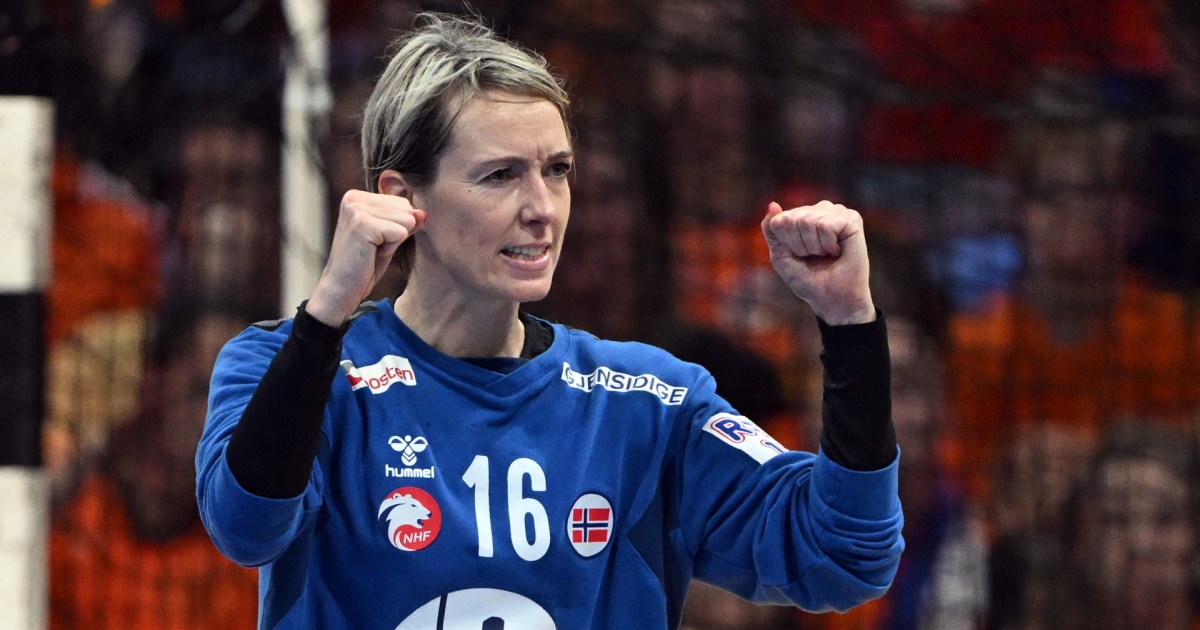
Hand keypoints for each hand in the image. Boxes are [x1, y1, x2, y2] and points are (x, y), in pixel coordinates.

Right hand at [306, 190, 425, 325]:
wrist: (341, 289)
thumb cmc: (364, 266)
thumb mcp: (389, 239)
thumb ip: (405, 222)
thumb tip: (423, 213)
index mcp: (357, 196)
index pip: (403, 203)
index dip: (396, 227)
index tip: (374, 241)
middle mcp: (354, 198)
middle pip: (406, 208)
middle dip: (397, 232)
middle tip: (373, 248)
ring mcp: (356, 209)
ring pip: (406, 219)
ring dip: (394, 241)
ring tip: (371, 251)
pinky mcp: (362, 223)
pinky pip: (400, 232)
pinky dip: (391, 248)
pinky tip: (371, 254)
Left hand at [760, 200, 874, 324]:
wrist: (831, 298)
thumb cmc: (807, 278)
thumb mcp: (780, 254)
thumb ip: (772, 229)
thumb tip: (772, 204)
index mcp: (803, 215)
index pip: (779, 220)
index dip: (786, 244)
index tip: (800, 256)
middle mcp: (820, 209)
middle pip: (792, 219)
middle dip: (799, 245)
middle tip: (815, 257)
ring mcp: (837, 212)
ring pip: (808, 220)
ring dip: (814, 246)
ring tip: (826, 254)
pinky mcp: (852, 219)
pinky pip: (825, 225)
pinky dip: (827, 244)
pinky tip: (837, 251)